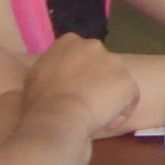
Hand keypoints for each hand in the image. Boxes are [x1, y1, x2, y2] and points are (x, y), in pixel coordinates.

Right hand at [24, 33, 140, 136]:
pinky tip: (109, 123)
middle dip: (96, 80)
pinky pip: (129, 97)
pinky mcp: (126, 81)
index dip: (78, 72)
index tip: (73, 89)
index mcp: (69, 41)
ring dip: (110, 95)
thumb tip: (54, 76)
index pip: (79, 53)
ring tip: (97, 115)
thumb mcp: (34, 77)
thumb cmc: (40, 100)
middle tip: (86, 102)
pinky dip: (122, 110)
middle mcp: (93, 45)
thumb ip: (49, 69)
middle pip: (100, 63)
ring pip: (116, 79)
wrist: (59, 114)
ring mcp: (113, 61)